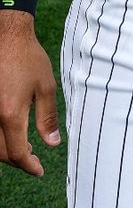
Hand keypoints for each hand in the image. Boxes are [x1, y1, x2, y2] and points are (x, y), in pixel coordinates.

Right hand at [0, 12, 59, 176]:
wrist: (6, 37)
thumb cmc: (28, 58)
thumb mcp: (45, 87)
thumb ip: (47, 118)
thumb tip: (53, 143)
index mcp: (10, 114)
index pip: (16, 153)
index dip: (28, 166)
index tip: (39, 171)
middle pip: (1, 152)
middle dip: (18, 160)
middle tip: (34, 160)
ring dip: (7, 151)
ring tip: (26, 148)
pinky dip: (0, 138)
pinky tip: (12, 133)